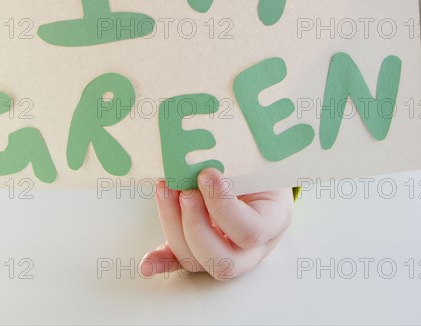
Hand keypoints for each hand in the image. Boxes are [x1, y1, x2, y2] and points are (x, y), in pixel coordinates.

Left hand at [139, 168, 293, 280]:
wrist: (258, 169)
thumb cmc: (258, 162)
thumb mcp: (256, 160)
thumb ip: (235, 163)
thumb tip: (199, 158)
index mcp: (273, 221)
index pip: (250, 230)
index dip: (223, 206)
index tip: (206, 174)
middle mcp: (252, 248)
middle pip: (222, 260)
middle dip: (195, 224)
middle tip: (183, 190)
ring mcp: (226, 252)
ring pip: (197, 261)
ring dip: (173, 225)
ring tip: (165, 189)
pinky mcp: (201, 250)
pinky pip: (181, 262)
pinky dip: (163, 262)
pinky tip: (147, 263)